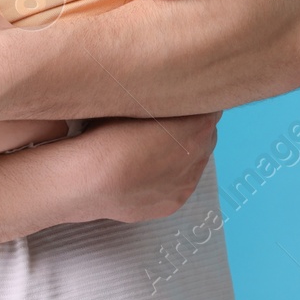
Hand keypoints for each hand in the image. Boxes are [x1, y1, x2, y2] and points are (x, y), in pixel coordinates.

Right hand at [62, 112, 221, 222]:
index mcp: (198, 126)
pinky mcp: (172, 205)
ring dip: (182, 154)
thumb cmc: (107, 134)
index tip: (177, 101)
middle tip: (165, 124)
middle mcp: (200, 156)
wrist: (89, 179)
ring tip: (152, 150)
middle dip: (192, 128)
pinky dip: (170, 177)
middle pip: (206, 135)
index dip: (192, 104)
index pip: (209, 108)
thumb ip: (159, 99)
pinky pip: (179, 186)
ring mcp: (187, 184)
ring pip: (195, 163)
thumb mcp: (134, 102)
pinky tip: (146, 172)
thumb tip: (165, 95)